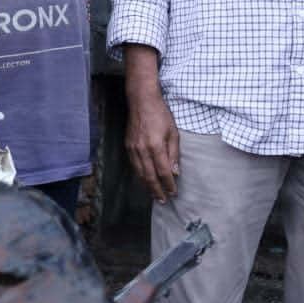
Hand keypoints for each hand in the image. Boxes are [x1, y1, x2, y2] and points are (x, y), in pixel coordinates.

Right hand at [125, 81, 179, 203]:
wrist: (141, 101)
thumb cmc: (160, 115)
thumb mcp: (173, 132)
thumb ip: (174, 153)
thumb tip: (176, 172)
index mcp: (156, 147)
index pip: (164, 172)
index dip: (169, 184)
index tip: (173, 192)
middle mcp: (143, 150)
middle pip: (150, 176)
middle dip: (157, 190)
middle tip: (163, 201)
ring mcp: (133, 149)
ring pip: (140, 173)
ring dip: (147, 186)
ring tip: (153, 194)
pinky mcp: (128, 146)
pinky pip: (133, 165)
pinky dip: (139, 175)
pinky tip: (144, 179)